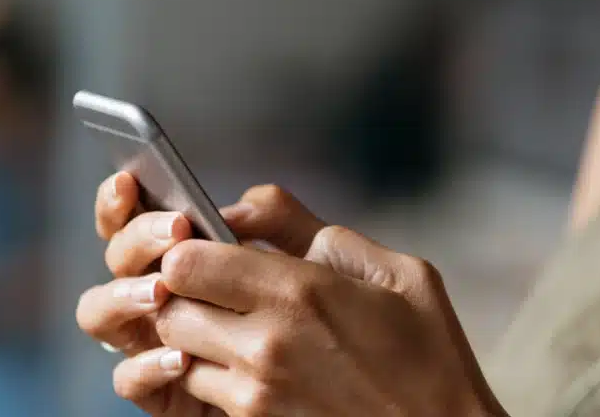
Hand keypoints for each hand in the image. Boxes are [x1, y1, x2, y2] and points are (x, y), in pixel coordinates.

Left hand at [77, 175, 503, 415]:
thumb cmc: (430, 355)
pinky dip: (215, 376)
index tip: (211, 246)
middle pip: (169, 307)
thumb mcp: (394, 271)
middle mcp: (267, 343)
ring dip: (196, 336)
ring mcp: (256, 393)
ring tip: (238, 329)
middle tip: (218, 287)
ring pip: (178, 352)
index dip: (188, 249)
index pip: (186, 261)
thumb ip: (309, 229)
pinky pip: (203, 392)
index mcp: (301, 291)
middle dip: (184, 291)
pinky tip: (256, 367)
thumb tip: (241, 206)